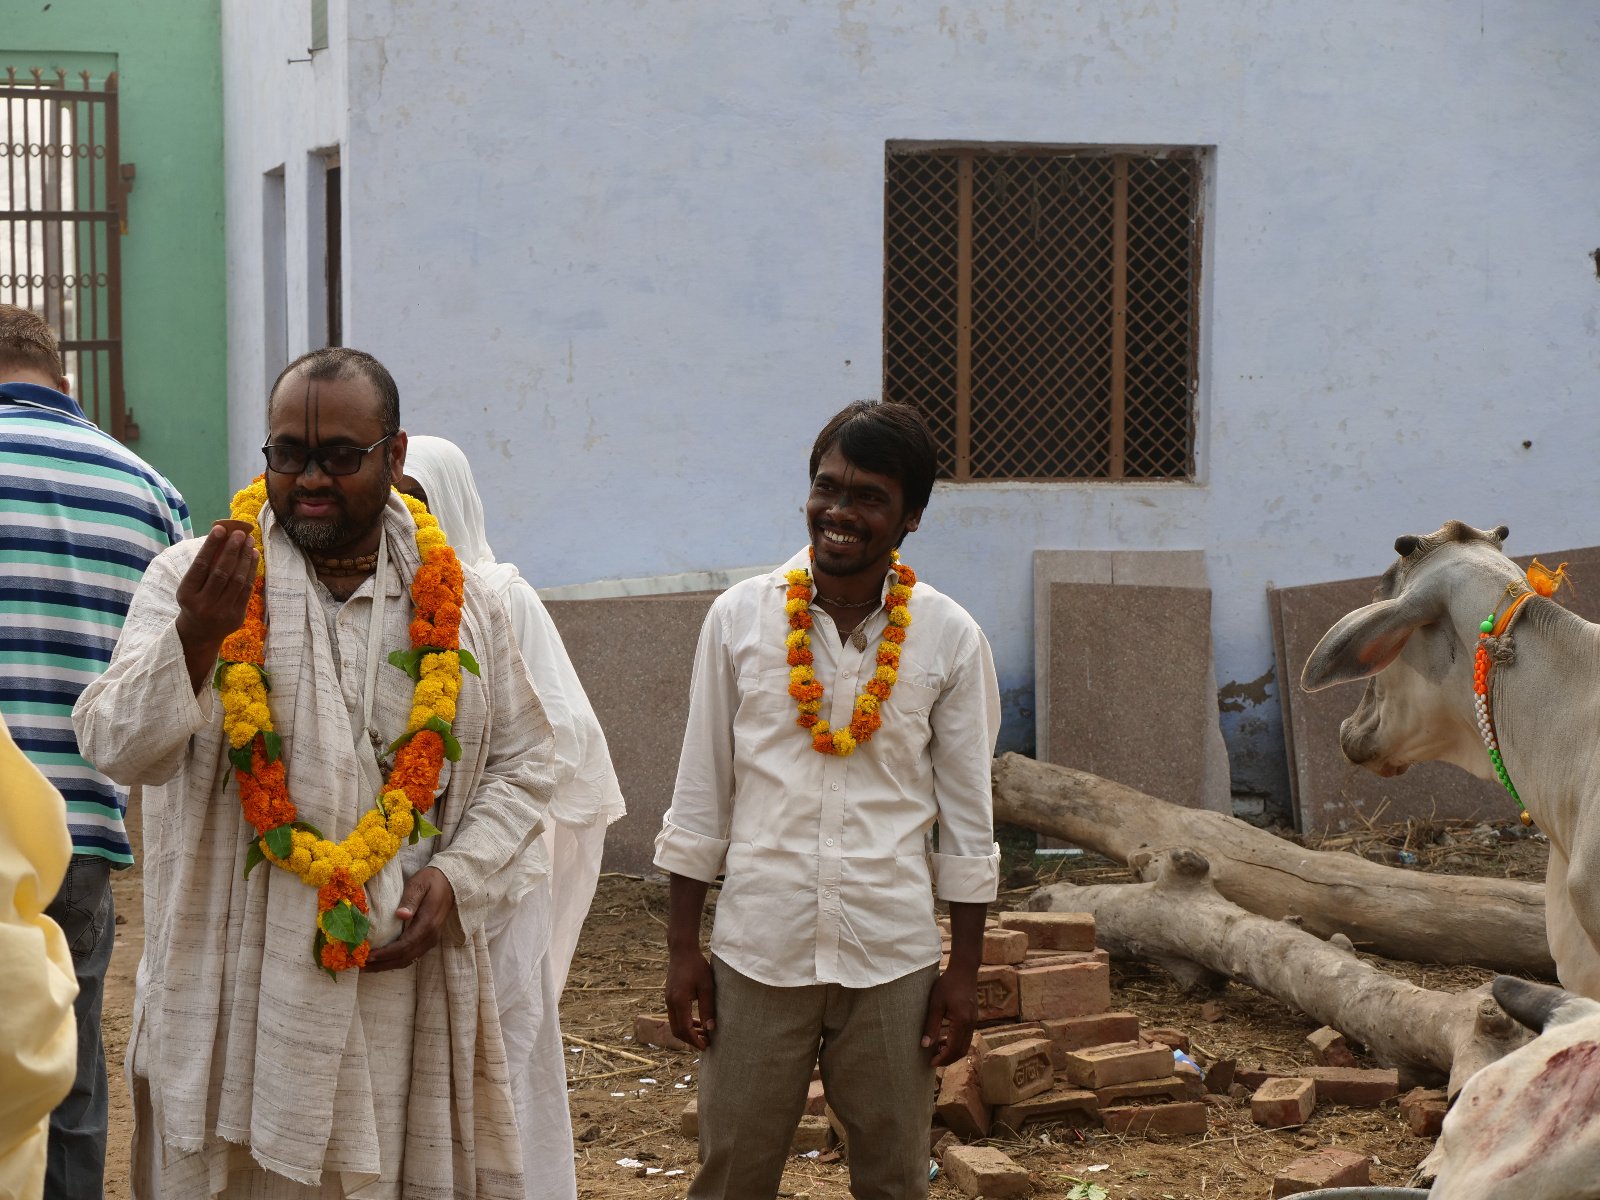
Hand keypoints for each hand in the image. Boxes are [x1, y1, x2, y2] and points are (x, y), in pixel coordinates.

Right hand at [176, 526, 257, 648]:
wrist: (200, 633)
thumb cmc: (195, 601)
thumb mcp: (190, 587)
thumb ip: (204, 567)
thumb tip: (222, 537)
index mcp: (187, 594)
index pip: (200, 566)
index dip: (211, 546)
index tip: (220, 528)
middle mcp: (203, 604)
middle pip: (221, 572)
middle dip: (232, 550)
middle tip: (240, 533)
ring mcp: (221, 612)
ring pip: (237, 580)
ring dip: (244, 558)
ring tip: (249, 541)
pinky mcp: (237, 616)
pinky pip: (247, 589)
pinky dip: (251, 570)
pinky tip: (253, 555)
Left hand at [365, 866, 454, 971]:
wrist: (451, 882)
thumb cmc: (432, 881)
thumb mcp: (420, 884)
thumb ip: (410, 899)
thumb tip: (400, 915)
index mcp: (428, 923)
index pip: (405, 945)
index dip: (386, 953)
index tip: (368, 956)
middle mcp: (431, 935)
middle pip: (405, 957)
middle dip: (382, 964)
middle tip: (361, 966)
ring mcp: (432, 939)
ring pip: (408, 959)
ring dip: (388, 965)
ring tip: (368, 966)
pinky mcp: (429, 939)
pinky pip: (412, 955)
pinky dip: (396, 960)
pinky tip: (383, 960)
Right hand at [665, 946, 715, 1049]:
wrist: (682, 951)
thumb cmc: (696, 966)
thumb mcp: (706, 986)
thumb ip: (708, 1008)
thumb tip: (710, 1029)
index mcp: (679, 1001)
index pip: (685, 1029)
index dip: (695, 1040)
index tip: (706, 1046)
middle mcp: (670, 1003)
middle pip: (677, 1030)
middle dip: (691, 1040)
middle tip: (706, 1043)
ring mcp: (668, 1000)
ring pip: (675, 1024)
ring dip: (688, 1032)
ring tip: (703, 1035)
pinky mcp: (670, 997)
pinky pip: (675, 1016)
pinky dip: (685, 1023)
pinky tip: (697, 1023)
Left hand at [921, 967, 977, 1065]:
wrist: (964, 971)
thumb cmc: (948, 984)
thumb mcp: (935, 1004)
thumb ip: (931, 1025)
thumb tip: (925, 1045)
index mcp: (962, 1022)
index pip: (953, 1048)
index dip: (942, 1058)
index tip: (931, 1063)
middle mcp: (971, 1024)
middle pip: (961, 1050)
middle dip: (948, 1059)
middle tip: (933, 1061)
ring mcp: (974, 1022)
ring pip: (965, 1045)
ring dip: (952, 1052)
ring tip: (937, 1051)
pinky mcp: (973, 1018)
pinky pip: (966, 1037)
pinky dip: (956, 1043)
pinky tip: (945, 1040)